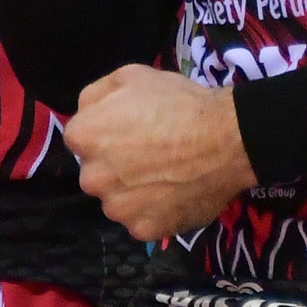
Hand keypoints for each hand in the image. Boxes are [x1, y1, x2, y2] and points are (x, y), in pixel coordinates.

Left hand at [67, 66, 256, 241]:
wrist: (225, 140)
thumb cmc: (178, 102)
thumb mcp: (132, 75)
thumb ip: (97, 95)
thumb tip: (87, 113)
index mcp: (84, 137)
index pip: (81, 138)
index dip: (106, 132)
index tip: (129, 130)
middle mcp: (92, 178)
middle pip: (96, 173)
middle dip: (114, 166)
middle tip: (148, 154)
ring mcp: (118, 209)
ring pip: (117, 200)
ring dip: (132, 192)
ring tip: (164, 176)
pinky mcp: (143, 231)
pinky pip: (141, 221)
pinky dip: (154, 211)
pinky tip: (174, 193)